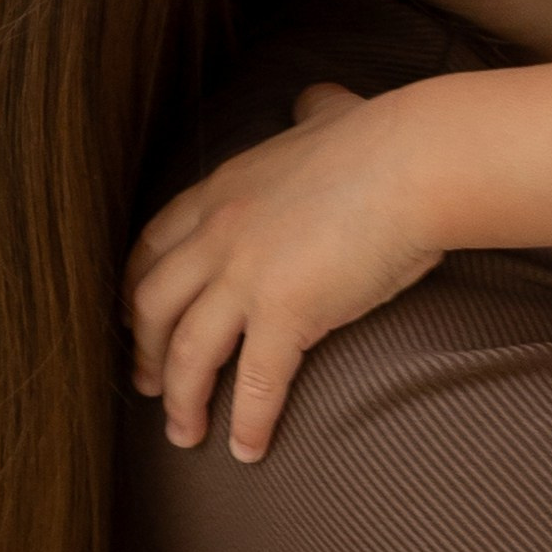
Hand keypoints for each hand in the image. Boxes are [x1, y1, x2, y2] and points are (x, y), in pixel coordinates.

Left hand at [125, 83, 442, 460]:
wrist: (416, 162)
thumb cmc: (383, 139)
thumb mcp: (328, 116)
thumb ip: (310, 113)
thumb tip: (314, 100)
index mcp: (220, 191)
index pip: (152, 247)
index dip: (136, 289)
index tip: (134, 319)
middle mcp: (218, 236)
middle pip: (154, 305)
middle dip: (145, 351)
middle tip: (148, 386)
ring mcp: (246, 277)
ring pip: (188, 354)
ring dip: (182, 401)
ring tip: (184, 435)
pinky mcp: (285, 314)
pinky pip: (255, 384)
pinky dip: (247, 423)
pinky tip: (247, 451)